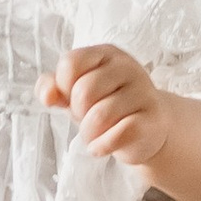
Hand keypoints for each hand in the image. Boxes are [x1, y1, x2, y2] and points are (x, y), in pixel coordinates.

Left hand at [43, 43, 167, 172]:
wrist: (148, 127)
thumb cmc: (106, 104)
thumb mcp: (75, 91)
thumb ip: (53, 86)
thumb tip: (47, 96)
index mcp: (106, 54)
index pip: (70, 63)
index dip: (64, 86)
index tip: (74, 96)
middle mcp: (127, 67)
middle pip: (83, 92)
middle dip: (78, 113)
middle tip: (88, 117)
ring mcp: (143, 92)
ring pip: (99, 116)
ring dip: (89, 133)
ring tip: (96, 134)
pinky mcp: (152, 120)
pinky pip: (118, 135)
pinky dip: (102, 146)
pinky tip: (103, 146)